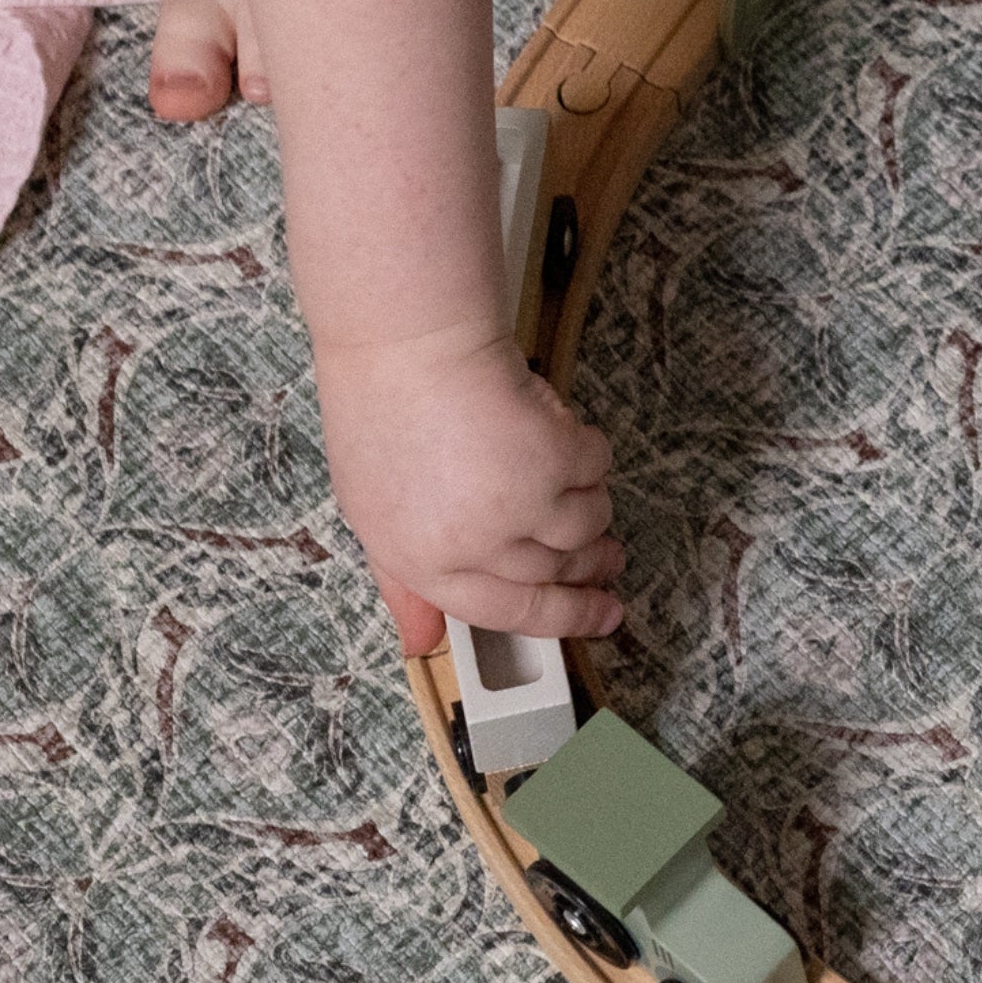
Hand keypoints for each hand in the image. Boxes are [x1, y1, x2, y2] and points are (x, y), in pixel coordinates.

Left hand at [318, 327, 626, 652]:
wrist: (402, 340)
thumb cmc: (378, 409)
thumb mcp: (371, 510)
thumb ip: (403, 581)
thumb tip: (422, 642)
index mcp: (422, 563)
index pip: (506, 613)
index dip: (564, 617)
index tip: (601, 614)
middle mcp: (473, 546)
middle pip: (557, 573)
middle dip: (593, 567)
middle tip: (610, 558)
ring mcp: (516, 506)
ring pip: (586, 524)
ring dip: (591, 504)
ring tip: (576, 480)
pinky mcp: (553, 460)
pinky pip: (595, 468)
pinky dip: (586, 449)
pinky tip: (559, 428)